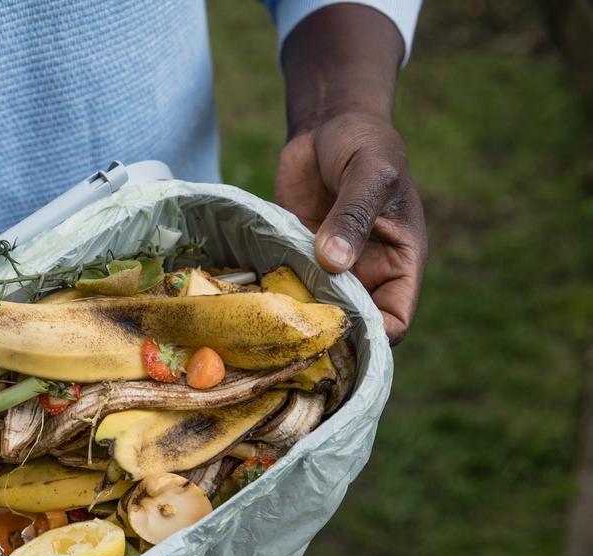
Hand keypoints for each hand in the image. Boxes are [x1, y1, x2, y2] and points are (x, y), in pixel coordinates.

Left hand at [275, 111, 427, 342]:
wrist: (328, 125)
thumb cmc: (366, 144)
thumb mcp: (369, 174)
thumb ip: (353, 217)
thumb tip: (334, 262)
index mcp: (400, 262)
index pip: (396, 320)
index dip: (373, 335)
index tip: (338, 331)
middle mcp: (367, 274)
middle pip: (352, 325)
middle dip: (327, 334)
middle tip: (291, 334)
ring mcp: (330, 270)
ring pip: (316, 312)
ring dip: (294, 318)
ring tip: (266, 321)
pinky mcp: (298, 259)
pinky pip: (287, 289)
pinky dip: (272, 297)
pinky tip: (249, 301)